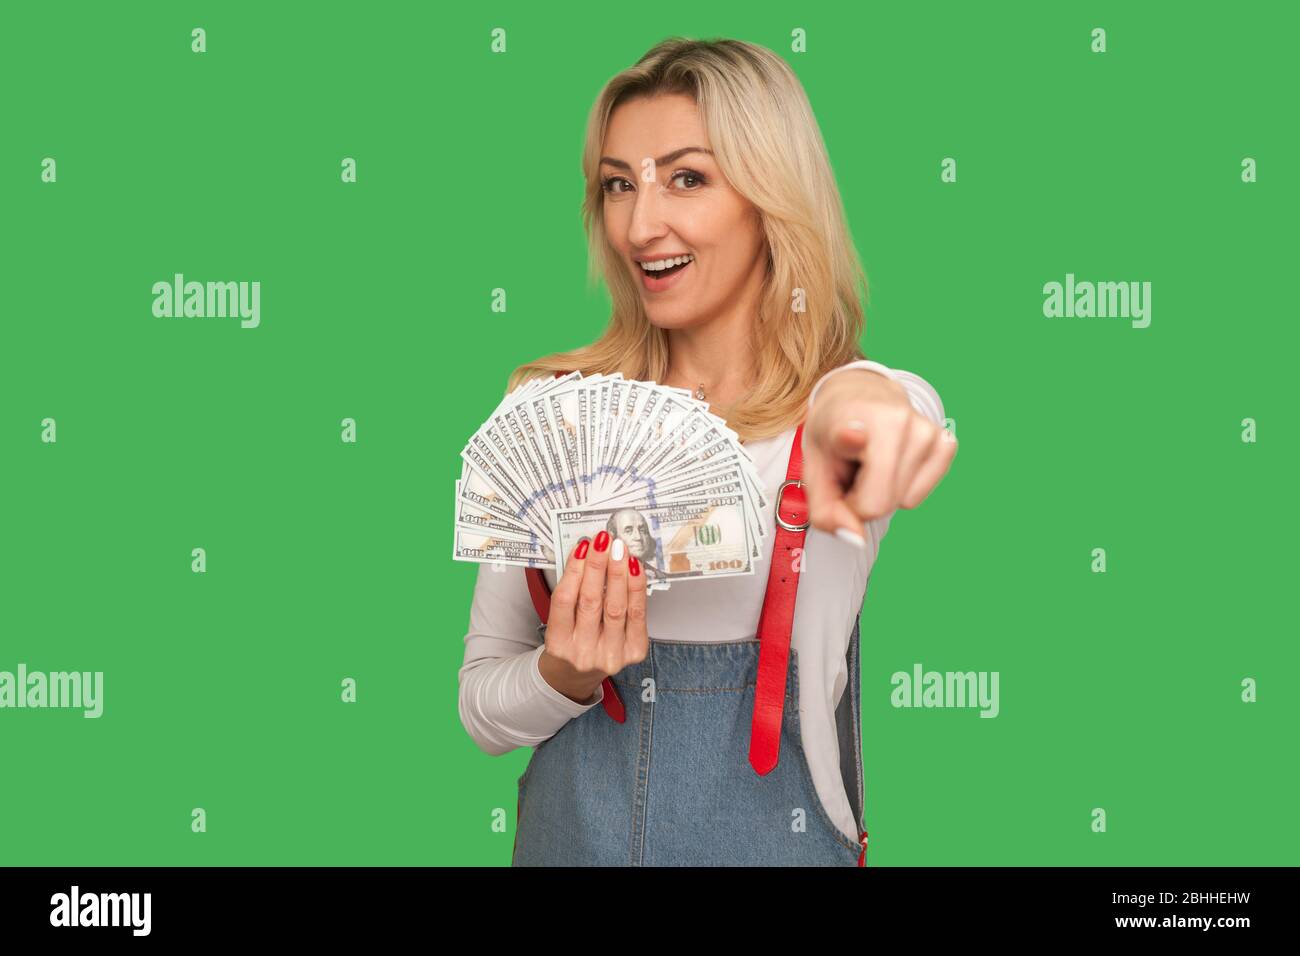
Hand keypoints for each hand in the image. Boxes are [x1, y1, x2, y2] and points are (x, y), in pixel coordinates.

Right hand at [538, 530, 650, 704]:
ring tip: (619, 550)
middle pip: (591, 601)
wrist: (580, 676)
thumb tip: (588, 554)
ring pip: (616, 607)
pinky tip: (635, 569)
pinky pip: (637, 615)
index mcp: (559, 644)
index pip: (564, 601)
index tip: (582, 547)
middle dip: (598, 566)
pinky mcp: (633, 653)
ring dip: (618, 573)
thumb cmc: (570, 643)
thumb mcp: (559, 623)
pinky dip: (637, 589)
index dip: (574, 570)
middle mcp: (584, 652)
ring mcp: (611, 655)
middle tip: (603, 541)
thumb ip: (571, 593)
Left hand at [802, 369, 956, 545]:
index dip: (850, 439)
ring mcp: (925, 430)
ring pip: (900, 502)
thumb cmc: (833, 435)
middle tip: (851, 471)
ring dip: (879, 492)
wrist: (861, 395)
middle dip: (859, 501)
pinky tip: (892, 463)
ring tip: (870, 461)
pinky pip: (917, 497)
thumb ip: (825, 511)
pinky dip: (902, 490)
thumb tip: (856, 538)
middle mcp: (894, 419)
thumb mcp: (813, 470)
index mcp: (849, 417)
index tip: (851, 434)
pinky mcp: (946, 442)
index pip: (851, 436)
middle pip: (878, 503)